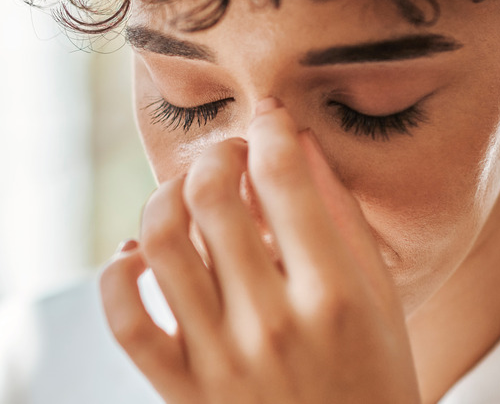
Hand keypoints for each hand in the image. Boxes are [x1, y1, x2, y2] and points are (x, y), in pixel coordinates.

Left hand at [99, 99, 420, 402]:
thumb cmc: (375, 375)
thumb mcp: (381, 296)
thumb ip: (343, 217)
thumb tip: (298, 143)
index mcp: (334, 294)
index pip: (284, 177)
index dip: (271, 130)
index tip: (270, 122)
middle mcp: (273, 323)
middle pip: (211, 196)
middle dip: (217, 153)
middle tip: (230, 155)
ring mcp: (220, 360)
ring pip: (159, 242)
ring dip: (164, 195)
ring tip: (186, 193)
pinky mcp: (182, 391)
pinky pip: (123, 318)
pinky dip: (118, 273)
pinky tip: (141, 255)